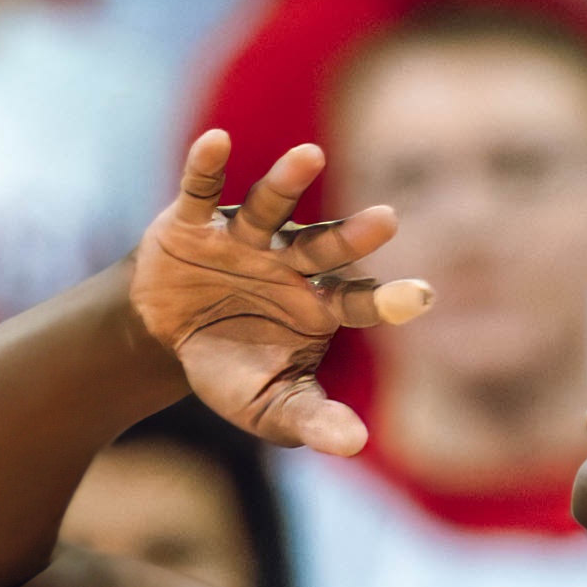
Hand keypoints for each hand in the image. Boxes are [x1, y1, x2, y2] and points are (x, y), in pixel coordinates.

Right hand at [125, 136, 426, 453]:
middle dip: (353, 235)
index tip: (423, 297)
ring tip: (310, 155)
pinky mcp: (194, 221)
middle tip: (388, 220)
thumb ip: (312, 420)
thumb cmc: (231, 368)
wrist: (164, 338)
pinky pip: (202, 190)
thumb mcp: (269, 405)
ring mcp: (244, 236)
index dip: (389, 299)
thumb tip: (357, 444)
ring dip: (288, 180)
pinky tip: (217, 142)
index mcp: (317, 304)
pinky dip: (206, 166)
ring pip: (271, 204)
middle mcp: (289, 261)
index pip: (360, 300)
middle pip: (326, 245)